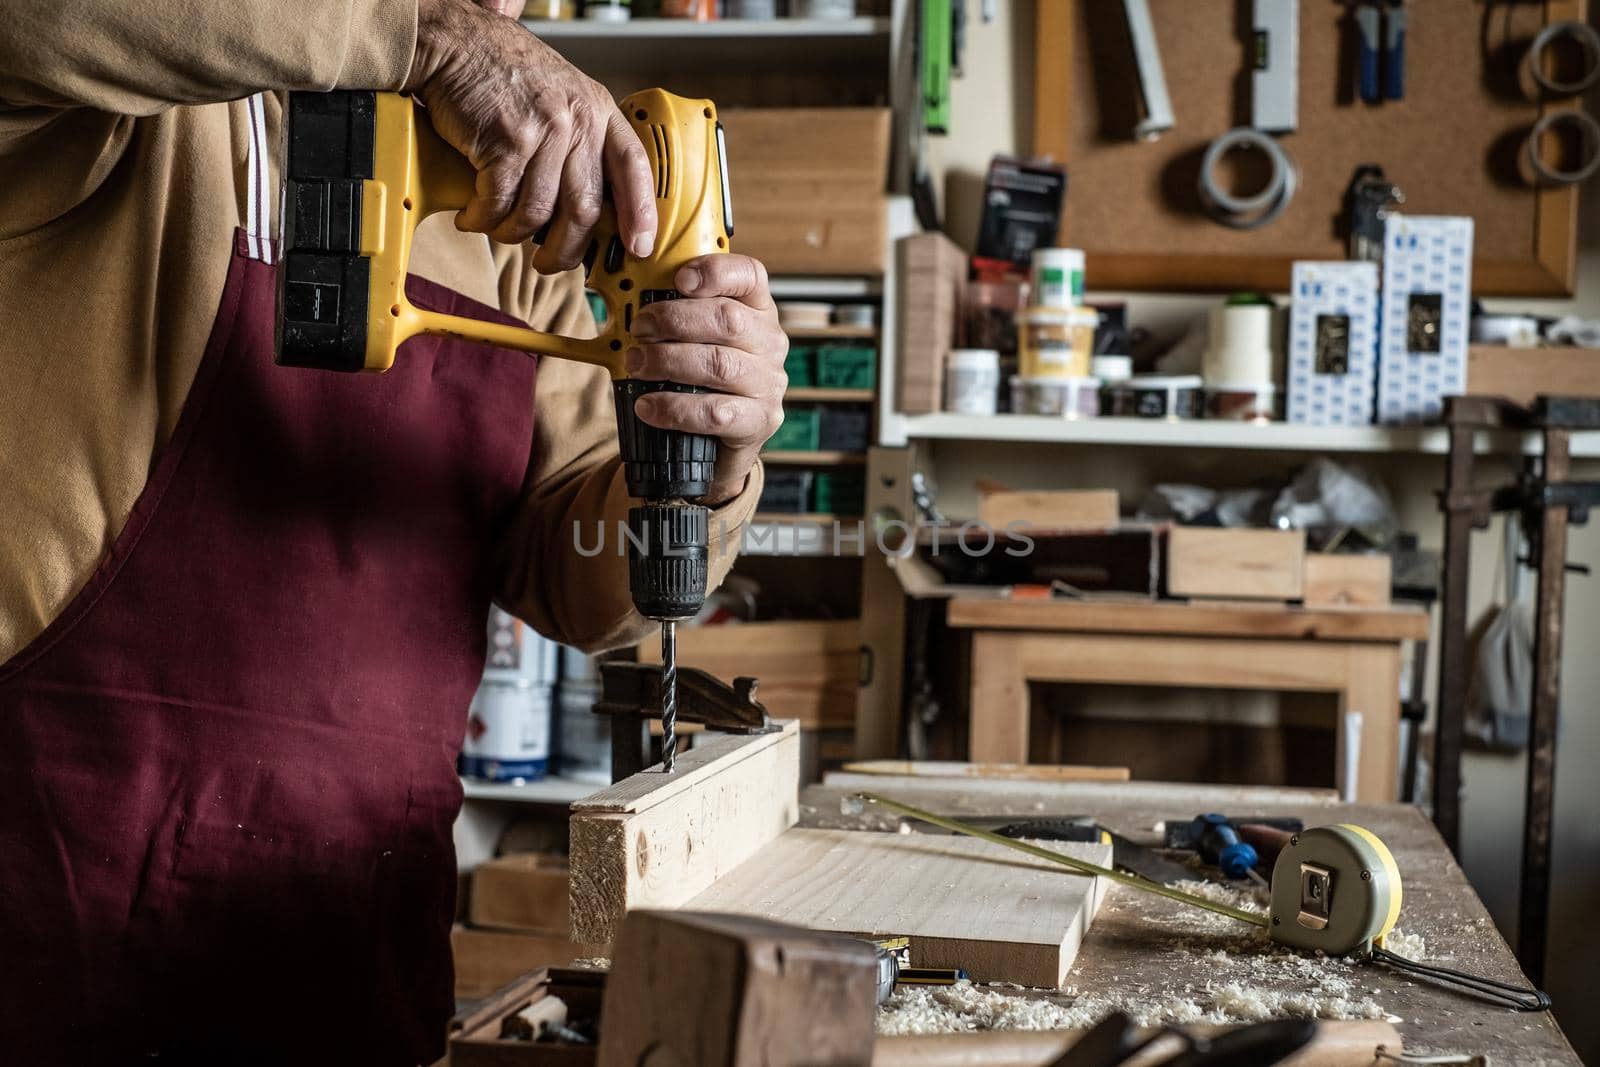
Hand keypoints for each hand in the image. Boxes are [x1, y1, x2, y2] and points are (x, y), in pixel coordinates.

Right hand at [406, 0, 656, 268]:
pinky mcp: (506, 140)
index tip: (639, 247)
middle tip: (548, 263)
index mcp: (598, 111)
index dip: (640, 213)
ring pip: (537, 212)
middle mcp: (577, 120)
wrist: (458, 44)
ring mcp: (544, 129)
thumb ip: (579, 143)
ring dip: (513, 233)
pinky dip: (483, 219)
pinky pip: (499, 202)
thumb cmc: (505, 77)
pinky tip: (473, 216)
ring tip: (498, 229)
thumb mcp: (561, 98)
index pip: (634, 168)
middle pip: (584, 209)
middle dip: (565, 250)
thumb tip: (585, 210)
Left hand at [625, 255, 788, 505]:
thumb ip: (673, 315)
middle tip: (639, 329)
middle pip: (728, 319)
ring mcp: (768, 383)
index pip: (750, 276)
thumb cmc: (700, 383)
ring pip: (719, 364)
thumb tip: (621, 296)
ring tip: (636, 364)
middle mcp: (770, 343)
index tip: (679, 280)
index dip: (715, 272)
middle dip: (675, 320)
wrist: (717, 447)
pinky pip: (715, 412)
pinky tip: (648, 406)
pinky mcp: (759, 421)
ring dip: (668, 362)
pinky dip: (675, 408)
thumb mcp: (693, 340)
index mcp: (756, 311)